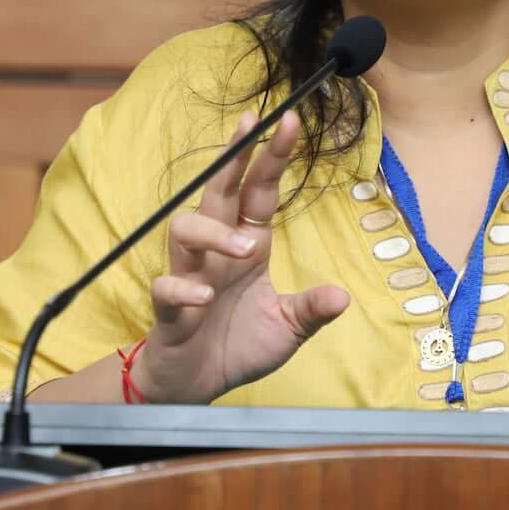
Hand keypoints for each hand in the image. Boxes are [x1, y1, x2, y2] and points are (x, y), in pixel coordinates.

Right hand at [130, 111, 349, 403]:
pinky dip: (182, 288)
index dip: (269, 159)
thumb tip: (342, 296)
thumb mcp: (287, 329)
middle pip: (218, 193)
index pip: (257, 194)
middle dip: (234, 158)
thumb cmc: (237, 346)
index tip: (286, 121)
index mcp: (247, 249)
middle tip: (251, 125)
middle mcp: (216, 254)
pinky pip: (166, 286)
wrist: (194, 388)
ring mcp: (190, 276)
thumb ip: (311, 309)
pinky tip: (202, 299)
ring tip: (245, 248)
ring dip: (213, 232)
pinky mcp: (169, 310)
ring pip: (185, 229)